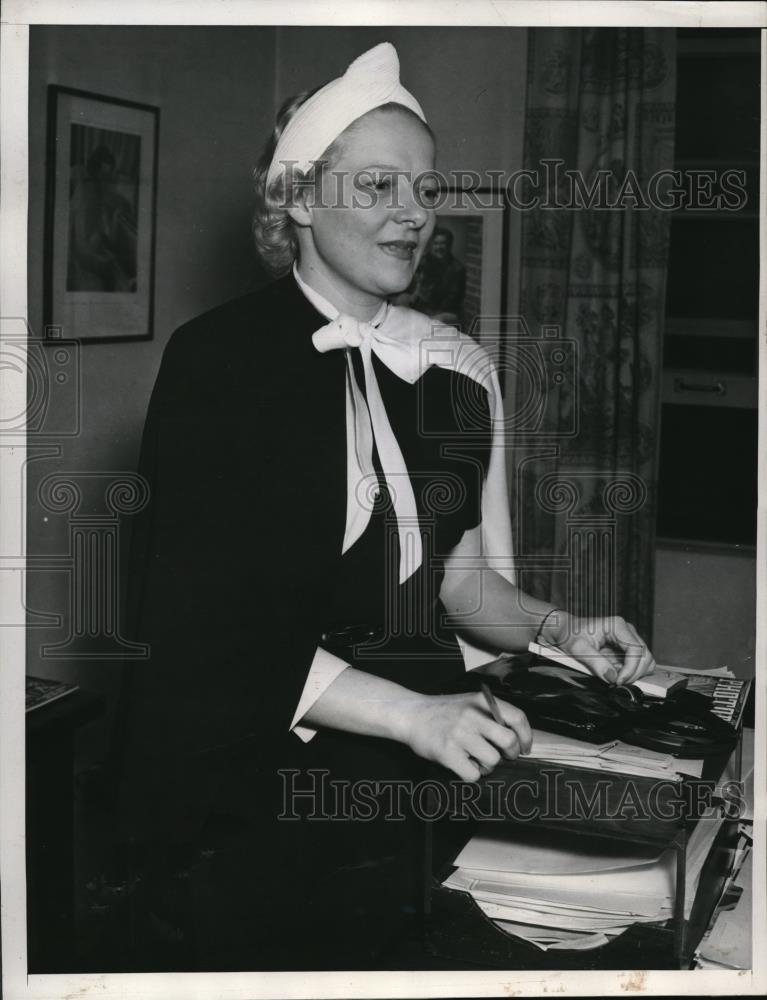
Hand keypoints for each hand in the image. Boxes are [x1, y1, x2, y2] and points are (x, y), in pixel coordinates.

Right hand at [399, 691, 532, 781]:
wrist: (411, 714)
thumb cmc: (444, 712)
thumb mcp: (470, 703)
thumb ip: (491, 715)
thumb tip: (518, 739)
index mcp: (482, 701)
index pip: (517, 717)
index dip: (526, 736)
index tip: (524, 748)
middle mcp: (472, 716)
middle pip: (509, 741)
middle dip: (511, 754)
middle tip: (503, 756)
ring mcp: (460, 734)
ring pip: (492, 761)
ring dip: (487, 766)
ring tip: (475, 759)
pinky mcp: (447, 752)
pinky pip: (473, 774)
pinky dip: (471, 774)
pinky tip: (462, 764)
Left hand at [542, 611, 655, 685]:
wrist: (566, 630)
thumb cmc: (570, 634)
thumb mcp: (577, 649)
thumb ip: (595, 663)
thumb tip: (612, 677)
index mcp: (617, 626)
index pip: (636, 649)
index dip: (631, 669)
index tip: (618, 680)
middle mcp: (627, 631)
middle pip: (645, 656)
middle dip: (633, 673)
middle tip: (616, 683)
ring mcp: (629, 639)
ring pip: (645, 661)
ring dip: (634, 674)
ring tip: (616, 678)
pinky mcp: (627, 649)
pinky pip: (638, 664)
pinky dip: (632, 673)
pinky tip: (617, 674)